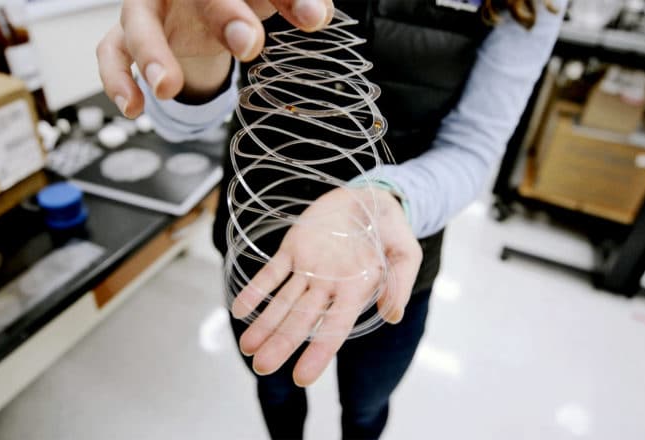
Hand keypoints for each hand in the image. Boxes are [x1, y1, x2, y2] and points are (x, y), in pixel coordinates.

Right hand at [96, 0, 334, 117]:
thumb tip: (318, 14)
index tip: (312, 18)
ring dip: (150, 54)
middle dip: (223, 16)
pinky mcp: (127, 32)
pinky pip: (112, 51)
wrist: (199, 8)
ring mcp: (148, 5)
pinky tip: (135, 107)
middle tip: (250, 44)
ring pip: (137, 20)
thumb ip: (295, 2)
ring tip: (166, 88)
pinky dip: (117, 78)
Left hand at [231, 186, 421, 385]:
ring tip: (247, 347)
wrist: (372, 197)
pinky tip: (239, 309)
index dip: (318, 353)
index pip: (335, 328)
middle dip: (281, 344)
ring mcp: (309, 269)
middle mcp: (329, 286)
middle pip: (301, 320)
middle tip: (262, 368)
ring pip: (283, 302)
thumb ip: (399, 283)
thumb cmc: (392, 228)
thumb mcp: (406, 252)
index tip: (302, 378)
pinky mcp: (294, 249)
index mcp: (355, 291)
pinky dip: (255, 290)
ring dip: (264, 324)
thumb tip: (392, 316)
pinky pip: (271, 273)